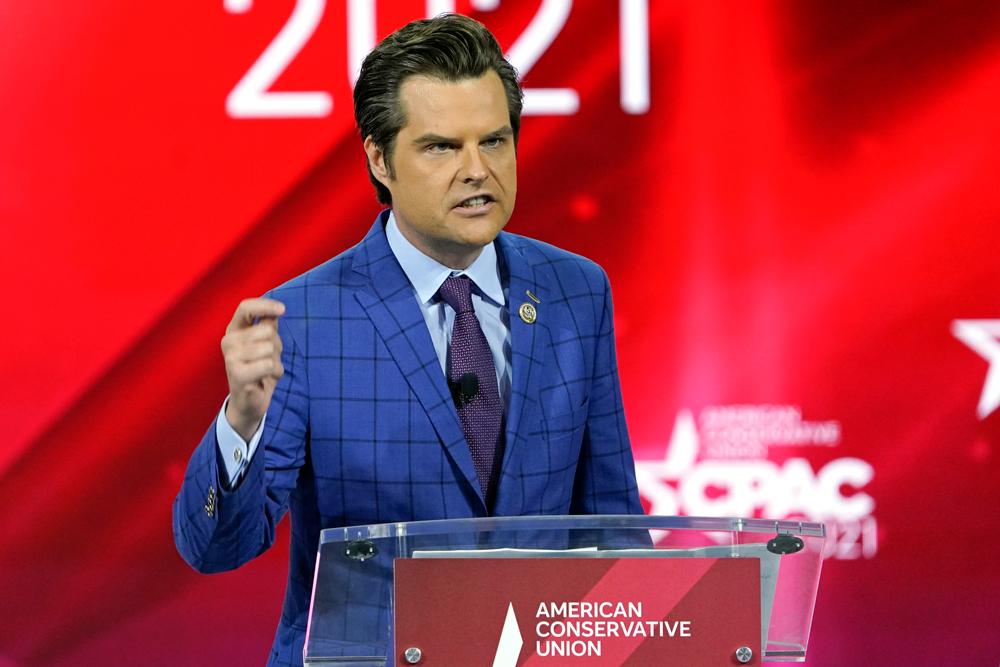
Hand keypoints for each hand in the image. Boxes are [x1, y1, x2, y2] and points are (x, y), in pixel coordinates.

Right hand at [221, 298, 285, 440]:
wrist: (249, 401)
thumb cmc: (259, 368)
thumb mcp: (266, 343)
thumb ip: (268, 325)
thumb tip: (276, 310)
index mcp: (234, 330)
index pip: (245, 308)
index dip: (265, 306)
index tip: (282, 309)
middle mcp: (229, 341)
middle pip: (267, 330)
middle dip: (277, 344)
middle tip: (269, 358)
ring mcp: (231, 358)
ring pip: (269, 348)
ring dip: (276, 360)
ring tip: (266, 369)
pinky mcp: (238, 374)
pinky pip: (268, 365)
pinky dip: (274, 372)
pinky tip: (265, 379)